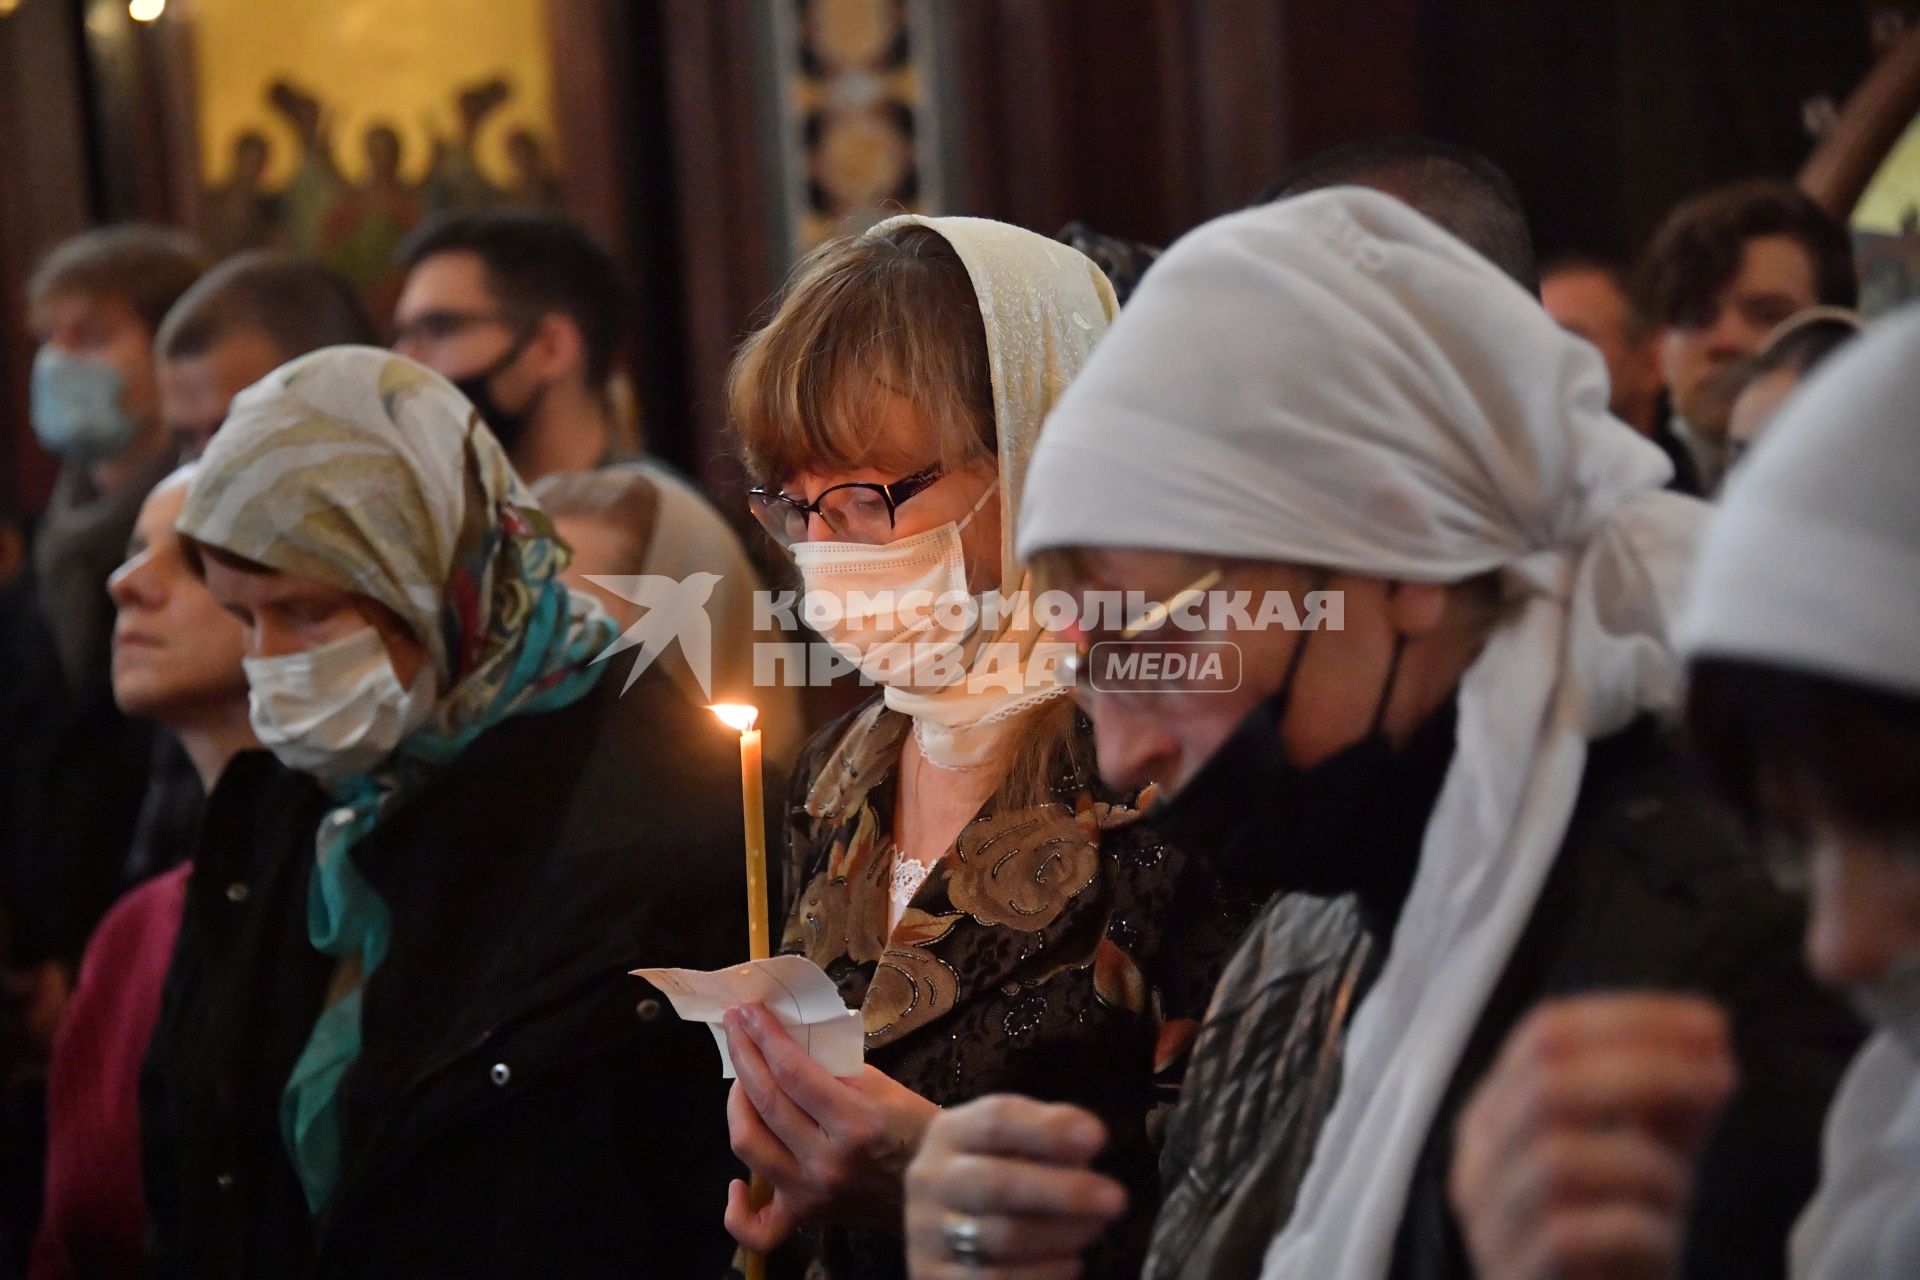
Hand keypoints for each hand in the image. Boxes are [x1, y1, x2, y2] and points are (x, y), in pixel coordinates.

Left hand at [724, 1002, 939, 1245]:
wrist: (939, 1188)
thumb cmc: (917, 1130)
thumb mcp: (885, 1087)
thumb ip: (835, 1069)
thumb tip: (789, 1044)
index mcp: (855, 1123)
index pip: (793, 1072)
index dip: (765, 1036)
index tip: (748, 1011)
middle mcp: (827, 1162)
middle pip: (766, 1102)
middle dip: (744, 1056)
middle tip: (735, 1029)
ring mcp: (812, 1194)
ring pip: (749, 1147)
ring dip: (736, 1105)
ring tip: (742, 1080)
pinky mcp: (806, 1217)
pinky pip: (758, 1227)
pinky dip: (738, 1210)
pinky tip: (737, 1183)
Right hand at [904, 1096, 1126, 1278]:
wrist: (936, 1216)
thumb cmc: (993, 1169)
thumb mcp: (1010, 1142)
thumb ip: (1047, 1138)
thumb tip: (1087, 1144)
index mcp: (950, 1133)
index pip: (996, 1122)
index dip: (1049, 1130)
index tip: (1099, 1138)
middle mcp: (931, 1180)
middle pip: (997, 1185)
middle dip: (1063, 1192)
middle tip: (1116, 1198)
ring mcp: (927, 1234)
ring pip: (1000, 1238)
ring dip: (1061, 1235)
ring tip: (1096, 1229)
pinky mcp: (933, 1277)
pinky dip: (1043, 1275)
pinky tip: (1072, 1264)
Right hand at [1449, 994, 1737, 1279]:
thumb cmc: (1610, 1244)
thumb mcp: (1641, 1157)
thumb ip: (1664, 1102)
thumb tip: (1711, 1037)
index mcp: (1497, 1114)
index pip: (1545, 1033)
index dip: (1630, 1018)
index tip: (1712, 1024)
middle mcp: (1478, 1161)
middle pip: (1547, 1084)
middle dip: (1647, 1071)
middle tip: (1721, 1078)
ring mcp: (1491, 1224)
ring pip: (1559, 1159)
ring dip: (1644, 1163)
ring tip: (1679, 1189)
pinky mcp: (1518, 1277)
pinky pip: (1572, 1235)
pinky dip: (1635, 1227)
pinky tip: (1662, 1239)